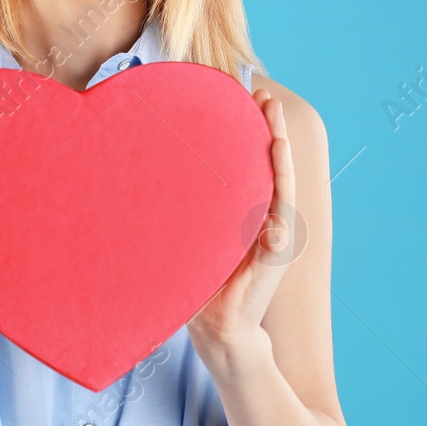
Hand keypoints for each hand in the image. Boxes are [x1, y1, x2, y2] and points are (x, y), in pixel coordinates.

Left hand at [187, 88, 297, 364]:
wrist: (220, 330)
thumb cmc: (203, 282)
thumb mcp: (194, 238)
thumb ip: (187, 209)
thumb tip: (145, 169)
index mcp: (246, 211)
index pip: (252, 161)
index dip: (252, 129)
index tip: (246, 95)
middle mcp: (265, 218)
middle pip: (272, 165)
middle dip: (270, 130)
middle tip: (264, 95)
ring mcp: (273, 238)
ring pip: (280, 187)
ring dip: (280, 156)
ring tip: (276, 128)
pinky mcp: (272, 261)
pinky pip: (277, 226)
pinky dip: (278, 204)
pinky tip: (277, 179)